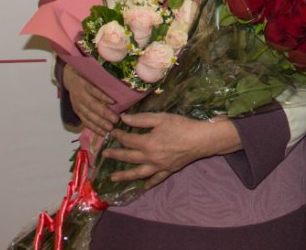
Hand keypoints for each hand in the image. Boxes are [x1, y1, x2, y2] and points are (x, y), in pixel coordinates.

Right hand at [62, 65, 118, 136]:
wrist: (70, 78)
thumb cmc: (88, 76)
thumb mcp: (93, 74)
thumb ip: (104, 80)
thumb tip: (122, 87)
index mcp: (85, 83)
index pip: (93, 89)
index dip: (102, 96)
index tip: (114, 101)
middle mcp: (80, 94)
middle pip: (92, 105)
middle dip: (104, 113)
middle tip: (115, 119)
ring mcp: (77, 104)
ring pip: (88, 115)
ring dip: (99, 123)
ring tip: (110, 128)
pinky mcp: (77, 112)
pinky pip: (85, 121)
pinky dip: (94, 128)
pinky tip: (103, 133)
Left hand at [102, 114, 240, 188]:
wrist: (201, 139)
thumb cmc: (181, 126)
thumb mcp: (161, 118)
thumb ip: (141, 119)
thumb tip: (124, 119)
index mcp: (147, 143)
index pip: (128, 140)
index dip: (119, 136)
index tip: (112, 132)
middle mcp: (150, 157)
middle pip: (129, 157)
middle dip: (116, 155)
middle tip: (105, 156)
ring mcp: (159, 166)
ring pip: (138, 173)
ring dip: (125, 176)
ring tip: (114, 178)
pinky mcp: (168, 170)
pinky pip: (156, 179)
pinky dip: (149, 183)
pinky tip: (143, 186)